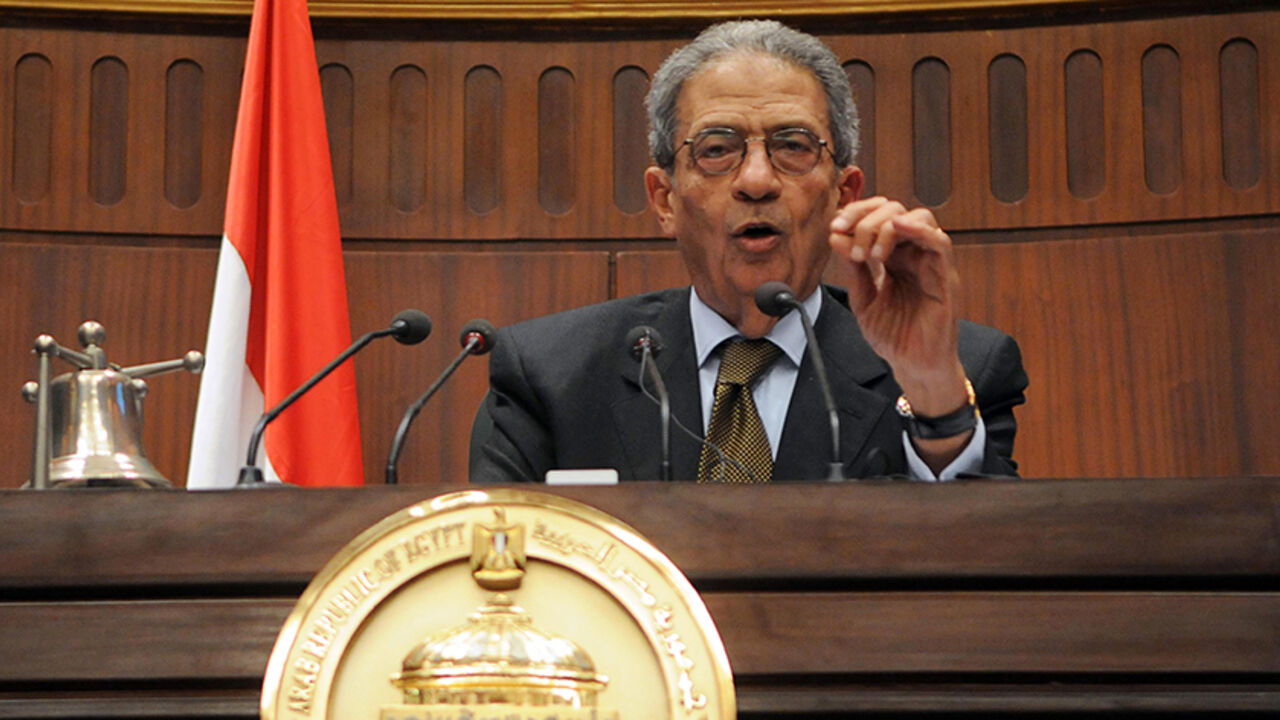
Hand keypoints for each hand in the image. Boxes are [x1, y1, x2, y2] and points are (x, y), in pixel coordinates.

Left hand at [829, 196, 966, 416]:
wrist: (912, 366)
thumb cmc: (893, 336)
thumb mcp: (862, 299)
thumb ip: (852, 268)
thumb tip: (836, 236)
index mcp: (894, 257)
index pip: (878, 217)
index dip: (856, 214)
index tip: (834, 227)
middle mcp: (914, 255)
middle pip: (896, 210)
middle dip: (867, 218)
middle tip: (847, 238)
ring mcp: (931, 264)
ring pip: (920, 218)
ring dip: (888, 226)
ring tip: (870, 252)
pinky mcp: (945, 279)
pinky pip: (940, 243)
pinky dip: (919, 229)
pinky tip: (898, 228)